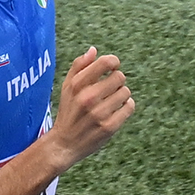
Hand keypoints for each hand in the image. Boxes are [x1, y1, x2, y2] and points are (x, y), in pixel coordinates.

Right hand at [45, 47, 134, 164]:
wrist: (64, 144)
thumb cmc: (68, 112)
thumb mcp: (66, 87)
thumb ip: (79, 66)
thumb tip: (94, 50)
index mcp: (77, 85)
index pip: (106, 62)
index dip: (114, 62)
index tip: (113, 68)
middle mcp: (88, 98)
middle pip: (120, 77)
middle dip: (117, 81)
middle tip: (110, 89)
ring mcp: (99, 113)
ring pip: (126, 92)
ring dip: (122, 95)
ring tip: (112, 101)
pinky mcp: (109, 127)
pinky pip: (129, 107)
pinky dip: (126, 106)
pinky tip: (117, 109)